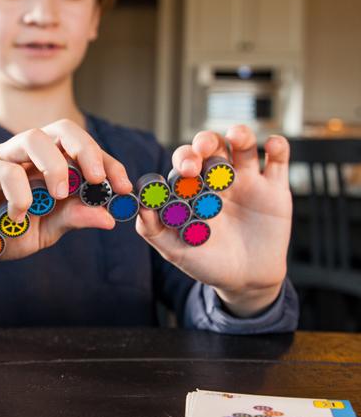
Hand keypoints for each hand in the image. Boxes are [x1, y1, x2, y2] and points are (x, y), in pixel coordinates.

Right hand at [0, 119, 132, 263]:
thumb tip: (109, 217)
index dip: (107, 162)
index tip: (124, 187)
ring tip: (61, 194)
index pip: (82, 149)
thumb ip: (74, 217)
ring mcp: (2, 158)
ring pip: (33, 137)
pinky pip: (6, 170)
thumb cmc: (4, 233)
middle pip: (62, 128)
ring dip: (55, 164)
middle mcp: (27, 154)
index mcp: (48, 163)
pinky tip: (18, 217)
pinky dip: (20, 195)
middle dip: (86, 150)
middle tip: (99, 180)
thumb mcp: (47, 229)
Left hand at [135, 124, 291, 316]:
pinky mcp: (275, 189)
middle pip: (212, 148)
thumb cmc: (206, 262)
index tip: (184, 171)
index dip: (183, 160)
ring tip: (237, 137)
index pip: (185, 163)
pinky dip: (278, 148)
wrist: (246, 281)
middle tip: (201, 154)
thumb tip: (139, 206)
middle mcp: (218, 178)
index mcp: (194, 187)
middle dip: (205, 144)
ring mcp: (247, 180)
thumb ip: (153, 229)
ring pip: (244, 146)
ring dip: (241, 135)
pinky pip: (278, 162)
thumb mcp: (175, 249)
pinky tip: (273, 144)